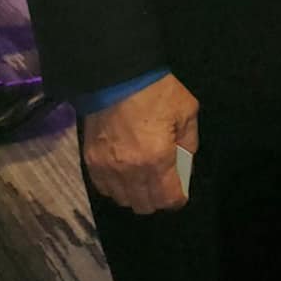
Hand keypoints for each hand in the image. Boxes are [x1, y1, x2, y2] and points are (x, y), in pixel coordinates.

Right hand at [81, 74, 198, 215]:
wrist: (117, 76)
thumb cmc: (156, 91)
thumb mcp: (187, 111)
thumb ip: (189, 141)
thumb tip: (185, 161)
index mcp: (157, 159)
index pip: (168, 199)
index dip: (178, 200)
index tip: (180, 194)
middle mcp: (130, 171)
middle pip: (144, 205)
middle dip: (158, 199)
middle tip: (163, 184)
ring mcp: (107, 168)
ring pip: (123, 200)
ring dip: (136, 194)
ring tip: (143, 178)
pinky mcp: (91, 161)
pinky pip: (104, 188)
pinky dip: (116, 187)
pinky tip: (124, 174)